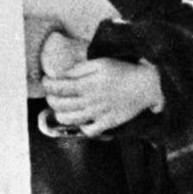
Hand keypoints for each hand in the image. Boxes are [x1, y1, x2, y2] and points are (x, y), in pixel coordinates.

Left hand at [37, 54, 162, 138]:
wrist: (146, 85)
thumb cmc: (123, 71)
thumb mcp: (101, 63)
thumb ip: (80, 68)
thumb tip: (63, 73)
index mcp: (87, 85)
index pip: (58, 88)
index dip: (48, 85)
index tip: (46, 81)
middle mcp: (90, 101)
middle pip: (60, 104)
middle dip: (51, 99)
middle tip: (52, 94)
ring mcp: (98, 114)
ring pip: (70, 120)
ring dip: (60, 114)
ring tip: (60, 108)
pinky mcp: (108, 123)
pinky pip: (89, 131)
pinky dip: (81, 127)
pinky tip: (81, 120)